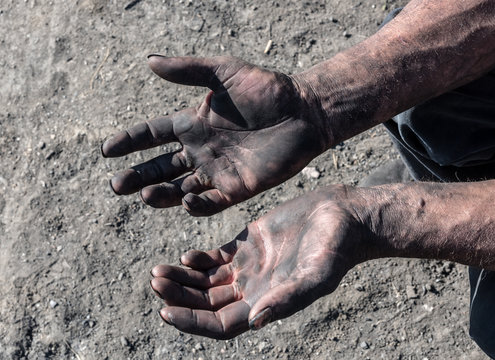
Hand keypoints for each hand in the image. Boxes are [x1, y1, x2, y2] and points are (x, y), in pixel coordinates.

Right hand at [102, 55, 326, 215]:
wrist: (304, 111)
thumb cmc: (267, 89)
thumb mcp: (224, 72)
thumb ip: (188, 70)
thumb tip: (150, 61)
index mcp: (193, 123)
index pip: (152, 135)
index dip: (130, 142)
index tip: (106, 151)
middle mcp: (201, 150)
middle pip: (161, 167)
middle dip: (138, 176)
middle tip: (117, 186)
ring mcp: (218, 171)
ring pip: (180, 187)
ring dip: (161, 194)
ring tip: (143, 195)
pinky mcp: (238, 188)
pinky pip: (212, 202)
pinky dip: (197, 205)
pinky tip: (185, 201)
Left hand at [149, 185, 363, 338]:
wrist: (344, 219)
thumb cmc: (336, 250)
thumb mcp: (316, 276)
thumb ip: (287, 298)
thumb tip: (255, 322)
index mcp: (265, 304)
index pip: (220, 325)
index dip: (192, 323)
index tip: (165, 312)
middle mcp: (253, 290)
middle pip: (206, 304)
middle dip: (178, 297)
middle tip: (155, 282)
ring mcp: (249, 267)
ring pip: (205, 281)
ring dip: (181, 279)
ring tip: (157, 271)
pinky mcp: (248, 244)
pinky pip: (215, 258)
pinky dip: (198, 259)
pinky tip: (186, 256)